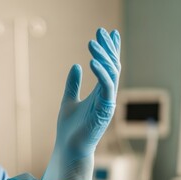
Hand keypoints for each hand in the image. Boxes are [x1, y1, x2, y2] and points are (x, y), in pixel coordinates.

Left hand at [41, 28, 120, 179]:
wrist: (68, 148)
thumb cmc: (69, 128)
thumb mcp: (68, 100)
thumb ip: (73, 84)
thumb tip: (76, 65)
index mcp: (99, 94)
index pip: (107, 67)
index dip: (108, 51)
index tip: (107, 34)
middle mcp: (106, 96)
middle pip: (112, 67)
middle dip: (108, 48)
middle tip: (102, 31)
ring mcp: (107, 103)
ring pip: (111, 74)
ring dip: (104, 57)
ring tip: (93, 42)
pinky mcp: (105, 110)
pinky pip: (107, 87)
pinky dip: (102, 73)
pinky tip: (92, 60)